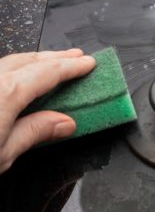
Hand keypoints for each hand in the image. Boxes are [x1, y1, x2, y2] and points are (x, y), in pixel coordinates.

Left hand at [0, 49, 94, 174]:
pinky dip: (14, 68)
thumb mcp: (3, 154)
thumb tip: (64, 123)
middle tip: (75, 57)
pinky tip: (17, 77)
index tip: (89, 63)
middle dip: (55, 57)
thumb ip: (34, 132)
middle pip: (29, 60)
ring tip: (50, 63)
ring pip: (10, 61)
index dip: (72, 66)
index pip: (48, 72)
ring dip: (33, 60)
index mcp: (6, 93)